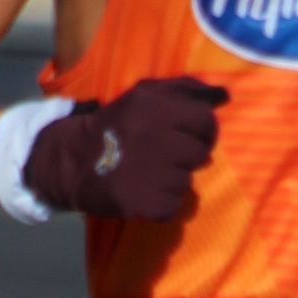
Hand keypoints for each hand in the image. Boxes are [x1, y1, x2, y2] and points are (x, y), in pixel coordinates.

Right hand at [24, 78, 225, 219]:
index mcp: (156, 106)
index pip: (206, 120)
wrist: (72, 159)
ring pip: (186, 183)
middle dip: (185, 158)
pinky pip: (171, 207)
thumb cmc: (118, 125)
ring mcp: (146, 170)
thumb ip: (186, 90)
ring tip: (148, 174)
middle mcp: (153, 136)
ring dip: (171, 182)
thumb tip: (225, 94)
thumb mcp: (146, 94)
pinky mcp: (138, 200)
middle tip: (161, 156)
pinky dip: (160, 205)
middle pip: (199, 155)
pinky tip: (143, 193)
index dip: (201, 131)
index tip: (187, 136)